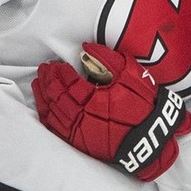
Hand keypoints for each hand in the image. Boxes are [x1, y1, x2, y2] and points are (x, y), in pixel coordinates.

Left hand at [32, 43, 190, 180]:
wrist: (152, 138)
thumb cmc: (144, 106)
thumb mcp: (132, 76)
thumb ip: (108, 59)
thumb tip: (86, 47)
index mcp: (94, 99)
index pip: (68, 82)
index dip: (59, 72)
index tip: (55, 64)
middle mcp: (82, 116)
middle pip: (56, 96)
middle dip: (48, 81)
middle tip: (44, 69)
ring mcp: (79, 131)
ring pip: (52, 112)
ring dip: (43, 97)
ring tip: (39, 84)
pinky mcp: (80, 142)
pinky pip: (56, 129)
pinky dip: (47, 117)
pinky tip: (43, 107)